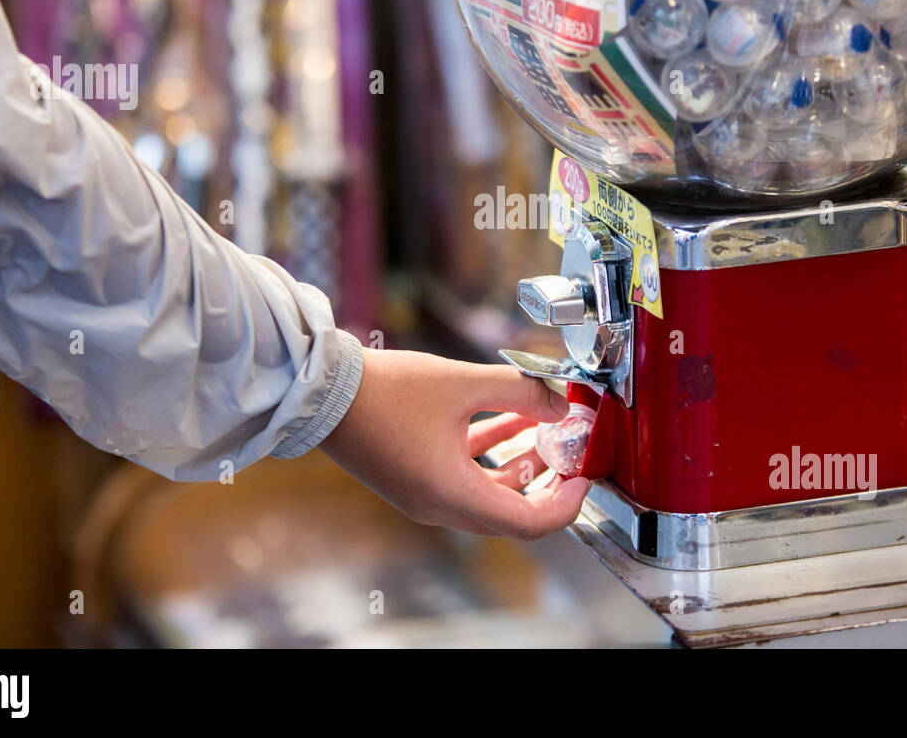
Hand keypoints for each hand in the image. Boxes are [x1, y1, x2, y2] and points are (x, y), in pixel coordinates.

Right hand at [319, 348, 591, 539]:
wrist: (322, 391)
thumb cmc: (385, 391)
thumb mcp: (462, 383)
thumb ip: (520, 391)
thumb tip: (561, 403)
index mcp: (453, 494)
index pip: (530, 523)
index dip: (567, 503)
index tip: (584, 474)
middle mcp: (440, 506)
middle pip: (512, 512)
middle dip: (548, 481)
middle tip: (570, 450)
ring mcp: (424, 496)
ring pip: (490, 493)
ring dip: (521, 464)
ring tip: (545, 426)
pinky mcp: (414, 478)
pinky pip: (466, 477)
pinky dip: (491, 454)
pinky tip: (508, 417)